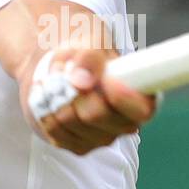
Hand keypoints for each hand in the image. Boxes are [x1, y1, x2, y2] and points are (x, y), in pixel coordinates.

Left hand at [26, 46, 157, 154]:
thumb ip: (90, 57)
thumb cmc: (87, 55)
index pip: (142, 109)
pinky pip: (55, 130)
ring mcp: (102, 138)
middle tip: (69, 72)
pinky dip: (46, 109)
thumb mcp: (91, 42)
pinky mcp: (78, 145)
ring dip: (56, 96)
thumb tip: (81, 79)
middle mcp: (125, 123)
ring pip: (70, 121)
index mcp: (141, 98)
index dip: (121, 97)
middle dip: (75, 90)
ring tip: (56, 80)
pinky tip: (50, 97)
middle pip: (96, 115)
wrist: (65, 68)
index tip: (104, 79)